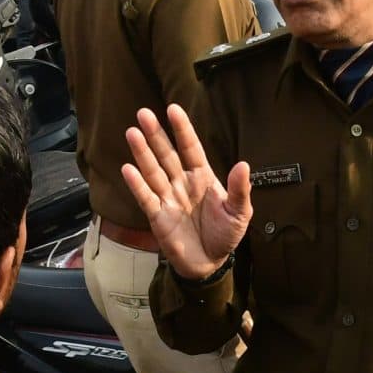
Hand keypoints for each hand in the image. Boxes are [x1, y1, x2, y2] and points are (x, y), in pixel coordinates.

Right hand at [121, 104, 251, 279]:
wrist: (209, 263)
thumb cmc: (224, 235)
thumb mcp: (239, 213)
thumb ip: (240, 189)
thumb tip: (244, 165)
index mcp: (202, 177)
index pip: (190, 148)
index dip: (182, 129)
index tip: (173, 109)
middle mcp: (182, 183)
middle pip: (167, 154)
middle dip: (156, 134)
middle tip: (143, 113)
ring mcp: (168, 198)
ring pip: (153, 171)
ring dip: (142, 153)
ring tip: (132, 133)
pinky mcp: (157, 216)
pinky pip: (146, 197)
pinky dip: (137, 184)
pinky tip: (128, 168)